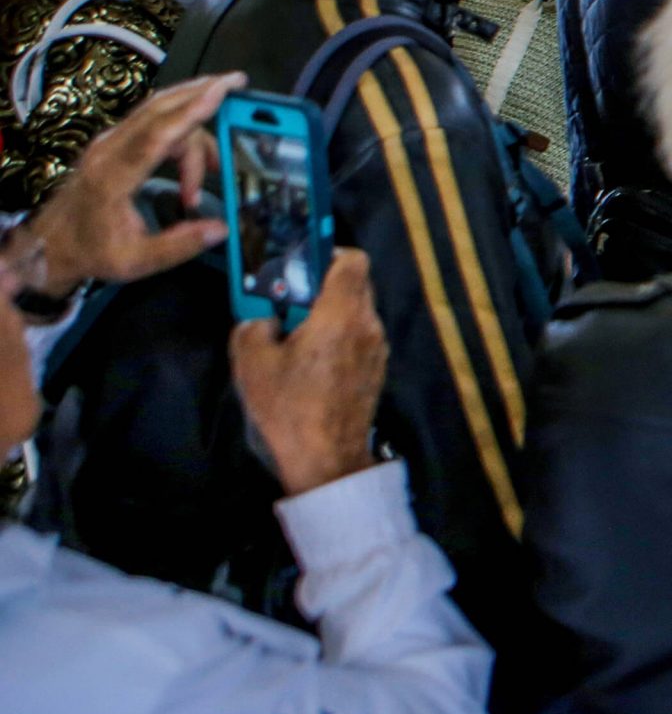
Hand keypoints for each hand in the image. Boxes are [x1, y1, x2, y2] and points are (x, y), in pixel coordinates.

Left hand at [17, 74, 240, 295]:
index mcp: (113, 177)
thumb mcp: (136, 261)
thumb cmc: (90, 251)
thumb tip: (220, 229)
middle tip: (236, 83)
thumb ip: (180, 245)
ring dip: (194, 129)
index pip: (157, 134)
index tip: (220, 91)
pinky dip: (181, 131)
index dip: (192, 111)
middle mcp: (109, 150)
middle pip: (160, 107)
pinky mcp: (114, 143)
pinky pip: (154, 123)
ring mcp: (110, 143)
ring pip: (160, 113)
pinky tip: (194, 160)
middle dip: (200, 90)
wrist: (50, 244)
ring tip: (211, 168)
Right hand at [231, 251, 387, 497]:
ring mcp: (377, 350)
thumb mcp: (252, 362)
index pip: (352, 259)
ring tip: (296, 334)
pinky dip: (340, 337)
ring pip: (358, 312)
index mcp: (342, 314)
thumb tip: (265, 319)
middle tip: (290, 302)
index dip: (328, 254)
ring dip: (331, 314)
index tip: (301, 266)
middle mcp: (369, 325)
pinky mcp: (377, 371)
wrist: (326, 459)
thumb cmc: (289, 407)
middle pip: (355, 285)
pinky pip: (360, 338)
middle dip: (324, 285)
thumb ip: (254, 326)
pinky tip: (311, 360)